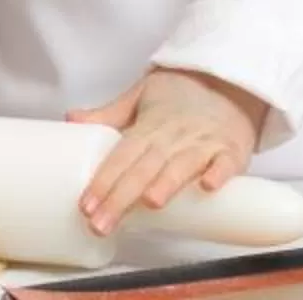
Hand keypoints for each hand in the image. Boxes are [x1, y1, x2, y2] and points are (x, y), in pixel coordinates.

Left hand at [69, 69, 268, 235]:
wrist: (228, 79)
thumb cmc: (181, 95)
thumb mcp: (140, 96)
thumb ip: (109, 114)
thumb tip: (71, 119)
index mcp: (149, 126)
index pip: (120, 155)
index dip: (103, 181)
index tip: (85, 205)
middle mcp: (173, 137)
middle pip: (144, 169)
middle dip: (121, 198)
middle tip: (100, 224)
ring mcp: (204, 143)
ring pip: (182, 166)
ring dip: (167, 183)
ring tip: (150, 204)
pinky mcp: (232, 150)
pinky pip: (226, 163)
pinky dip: (218, 173)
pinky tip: (209, 187)